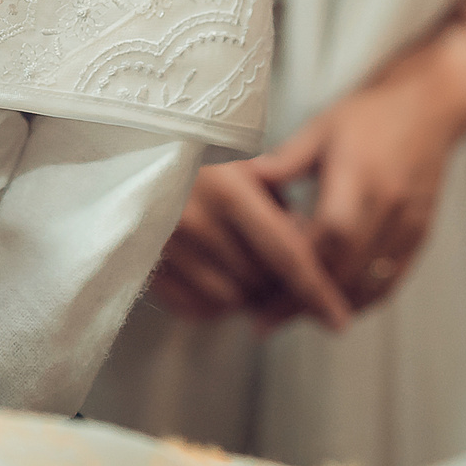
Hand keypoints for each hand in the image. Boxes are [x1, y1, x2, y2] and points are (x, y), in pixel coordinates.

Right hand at [148, 163, 351, 330]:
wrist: (128, 144)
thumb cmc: (197, 148)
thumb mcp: (242, 163)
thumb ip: (278, 207)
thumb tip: (308, 258)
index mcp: (226, 189)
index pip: (286, 255)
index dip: (316, 292)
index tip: (338, 321)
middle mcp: (194, 220)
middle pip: (259, 282)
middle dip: (277, 281)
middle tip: (276, 261)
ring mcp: (164, 245)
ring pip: (228, 301)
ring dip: (245, 293)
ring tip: (242, 261)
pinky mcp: (143, 263)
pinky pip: (194, 308)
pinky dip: (214, 302)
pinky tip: (216, 273)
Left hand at [245, 69, 465, 313]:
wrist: (428, 108)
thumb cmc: (367, 116)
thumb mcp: (319, 129)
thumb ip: (283, 162)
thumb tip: (239, 180)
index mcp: (360, 174)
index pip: (330, 235)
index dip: (296, 268)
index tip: (262, 290)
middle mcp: (389, 204)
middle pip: (346, 270)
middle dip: (303, 302)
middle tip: (265, 320)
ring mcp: (409, 223)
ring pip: (369, 285)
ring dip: (329, 307)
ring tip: (289, 317)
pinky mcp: (420, 235)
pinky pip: (389, 282)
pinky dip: (358, 300)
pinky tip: (329, 304)